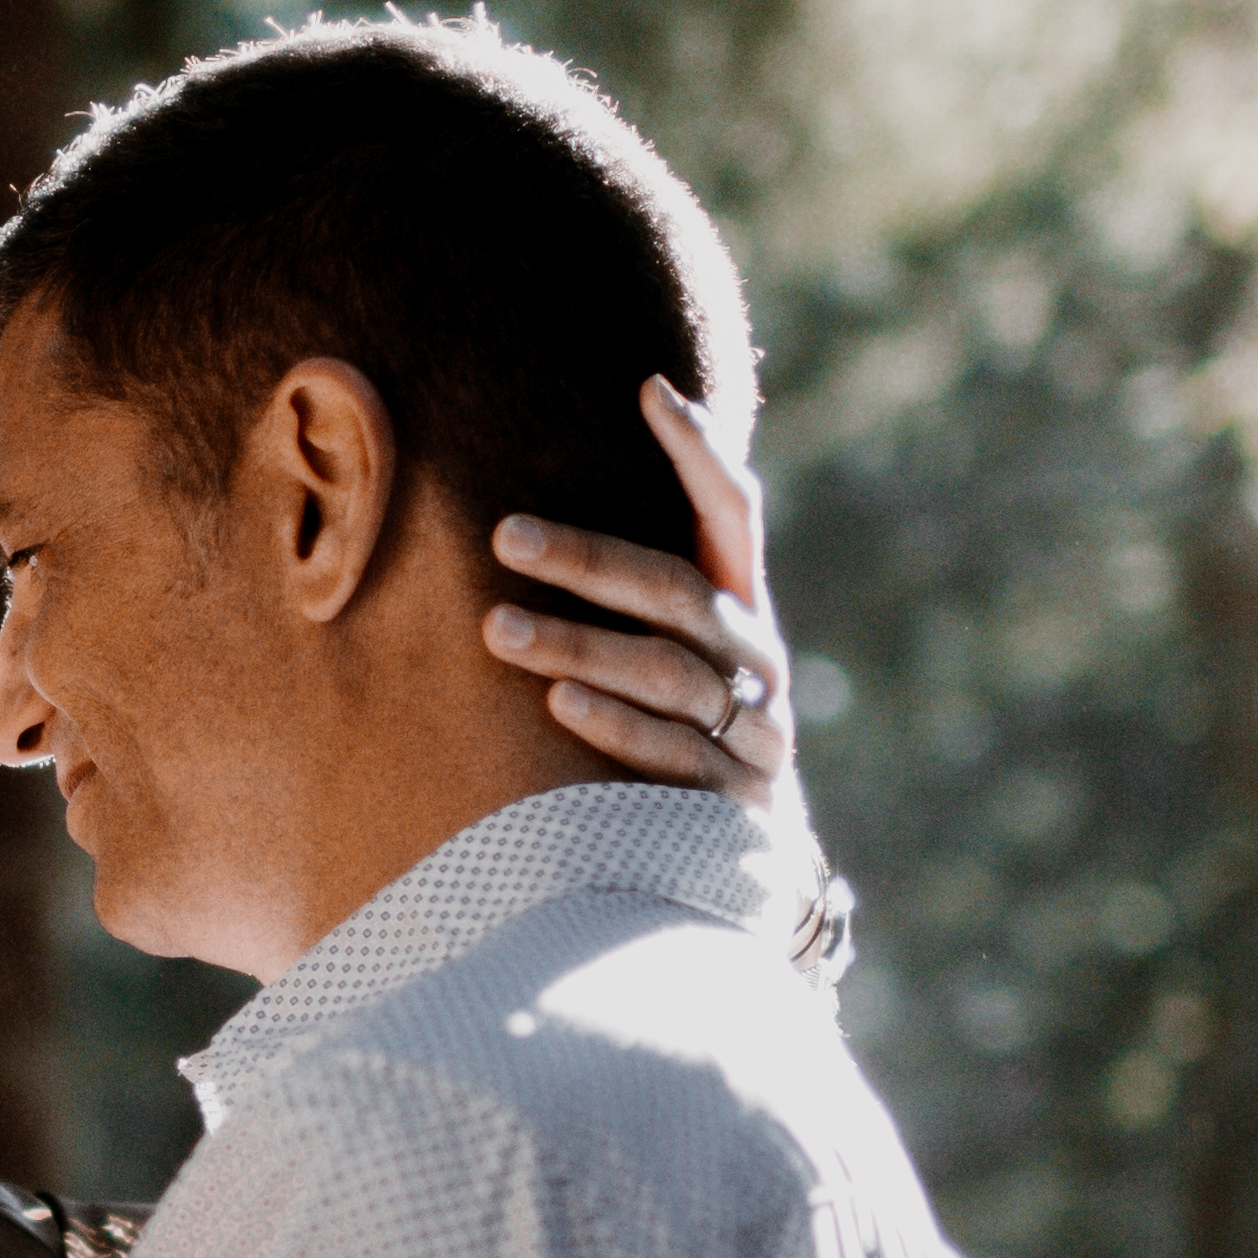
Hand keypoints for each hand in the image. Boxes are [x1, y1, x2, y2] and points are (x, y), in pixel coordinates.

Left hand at [484, 372, 797, 799]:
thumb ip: (635, 586)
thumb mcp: (669, 651)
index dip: (700, 454)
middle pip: (675, 590)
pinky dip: (617, 725)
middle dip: (587, 559)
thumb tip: (581, 472)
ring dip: (580, 645)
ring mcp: (758, 727)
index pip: (734, 513)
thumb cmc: (678, 729)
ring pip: (667, 671)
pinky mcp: (739, 797)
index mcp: (741, 604)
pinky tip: (559, 702)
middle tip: (503, 535)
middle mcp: (758, 656)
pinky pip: (676, 754)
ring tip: (499, 630)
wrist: (743, 865)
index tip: (649, 391)